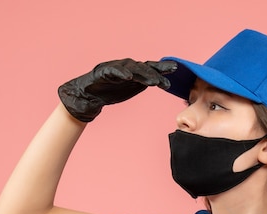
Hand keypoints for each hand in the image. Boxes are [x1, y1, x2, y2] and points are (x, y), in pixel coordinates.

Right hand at [58, 59, 176, 121]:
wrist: (90, 94)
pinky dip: (121, 73)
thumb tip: (161, 80)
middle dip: (157, 72)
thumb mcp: (132, 87)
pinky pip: (114, 72)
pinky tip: (128, 77)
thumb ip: (144, 82)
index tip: (176, 69)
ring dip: (143, 74)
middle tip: (168, 77)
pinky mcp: (104, 72)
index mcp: (134, 71)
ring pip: (132, 69)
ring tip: (153, 81)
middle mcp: (126, 66)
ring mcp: (115, 68)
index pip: (151, 68)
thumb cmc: (111, 89)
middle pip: (144, 68)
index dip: (162, 68)